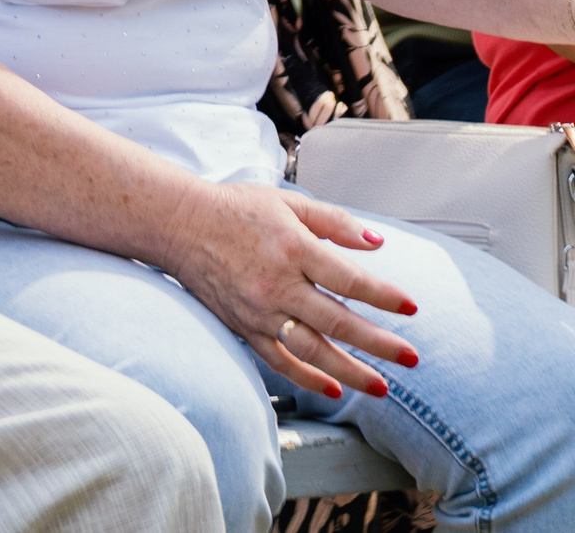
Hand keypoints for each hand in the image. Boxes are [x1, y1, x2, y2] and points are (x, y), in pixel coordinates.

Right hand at [160, 181, 418, 399]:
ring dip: (350, 371)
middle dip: (380, 344)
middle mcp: (277, 284)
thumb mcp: (288, 202)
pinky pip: (279, 360)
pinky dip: (307, 378)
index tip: (412, 307)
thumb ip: (334, 222)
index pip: (349, 279)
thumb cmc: (235, 209)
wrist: (178, 224)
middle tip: (412, 359)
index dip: (384, 295)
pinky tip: (333, 389)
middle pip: (338, 322)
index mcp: (293, 248)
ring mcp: (259, 310)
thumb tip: (376, 243)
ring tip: (382, 388)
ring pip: (312, 350)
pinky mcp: (244, 326)